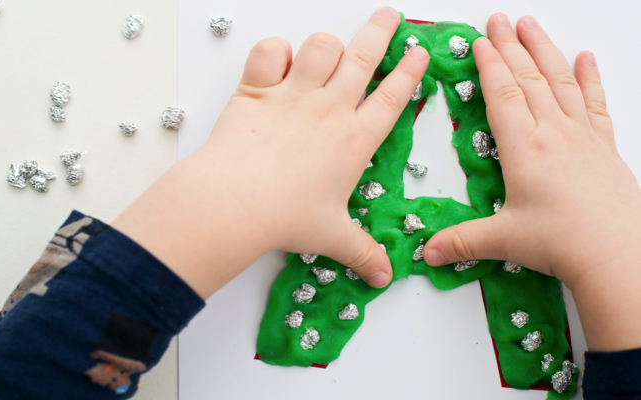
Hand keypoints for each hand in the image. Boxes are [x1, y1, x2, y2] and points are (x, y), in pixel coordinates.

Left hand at [112, 7, 428, 297]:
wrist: (237, 204)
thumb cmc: (286, 218)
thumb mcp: (333, 237)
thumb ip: (363, 253)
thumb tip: (384, 276)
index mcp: (354, 141)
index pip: (392, 97)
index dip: (409, 71)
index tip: (419, 51)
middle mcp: (330, 110)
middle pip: (364, 57)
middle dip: (381, 31)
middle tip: (390, 15)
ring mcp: (294, 95)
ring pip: (322, 47)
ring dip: (327, 43)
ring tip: (330, 48)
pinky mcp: (258, 90)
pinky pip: (271, 52)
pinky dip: (275, 51)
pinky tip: (278, 62)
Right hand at [423, 14, 640, 350]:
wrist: (618, 254)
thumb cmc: (564, 243)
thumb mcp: (502, 241)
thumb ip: (460, 242)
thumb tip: (427, 251)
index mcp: (524, 149)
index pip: (503, 94)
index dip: (489, 65)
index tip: (479, 42)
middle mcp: (554, 134)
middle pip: (529, 78)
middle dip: (511, 45)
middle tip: (499, 20)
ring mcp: (583, 136)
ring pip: (560, 81)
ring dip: (544, 49)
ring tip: (532, 26)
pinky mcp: (604, 146)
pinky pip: (595, 102)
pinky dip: (589, 77)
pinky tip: (585, 58)